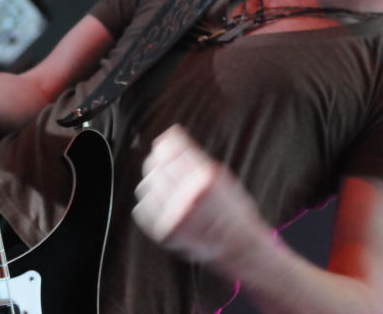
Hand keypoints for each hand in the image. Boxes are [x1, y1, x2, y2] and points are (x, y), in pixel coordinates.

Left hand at [132, 125, 271, 265]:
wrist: (240, 247)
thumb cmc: (233, 210)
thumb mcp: (222, 176)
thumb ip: (195, 156)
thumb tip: (172, 135)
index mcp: (205, 179)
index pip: (171, 149)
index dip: (166, 141)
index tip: (165, 140)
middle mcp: (189, 196)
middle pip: (154, 166)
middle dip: (158, 160)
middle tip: (164, 162)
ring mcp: (175, 216)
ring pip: (145, 186)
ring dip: (153, 182)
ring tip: (168, 187)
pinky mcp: (165, 233)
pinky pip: (141, 209)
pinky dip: (150, 203)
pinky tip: (164, 204)